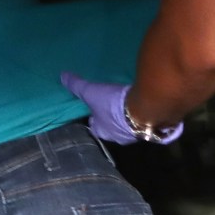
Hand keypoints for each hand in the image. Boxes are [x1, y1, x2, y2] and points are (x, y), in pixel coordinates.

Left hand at [60, 72, 181, 146]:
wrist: (143, 110)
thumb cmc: (112, 105)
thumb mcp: (90, 92)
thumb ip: (76, 85)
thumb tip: (62, 76)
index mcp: (102, 131)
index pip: (94, 128)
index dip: (93, 120)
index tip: (93, 112)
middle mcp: (118, 137)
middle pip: (112, 129)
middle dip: (111, 121)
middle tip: (111, 108)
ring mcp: (136, 134)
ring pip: (128, 127)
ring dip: (128, 118)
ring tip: (128, 104)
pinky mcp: (151, 127)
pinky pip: (145, 121)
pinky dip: (143, 114)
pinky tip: (144, 105)